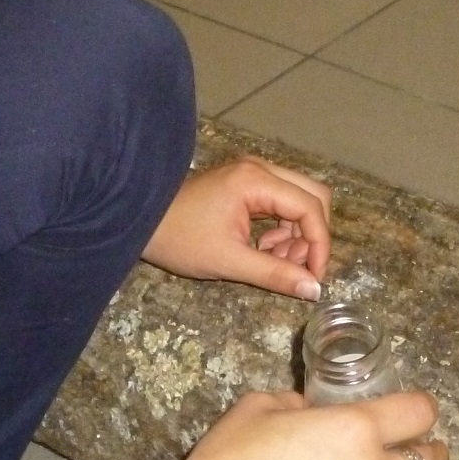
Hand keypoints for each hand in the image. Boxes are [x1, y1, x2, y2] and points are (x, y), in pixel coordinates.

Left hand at [143, 157, 331, 300]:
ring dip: (297, 234)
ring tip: (275, 262)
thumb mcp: (228, 261)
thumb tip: (314, 290)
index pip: (310, 207)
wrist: (138, 220)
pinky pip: (281, 202)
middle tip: (296, 267)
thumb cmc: (179, 239)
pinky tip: (264, 249)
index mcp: (256, 181)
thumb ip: (274, 274)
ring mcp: (253, 173)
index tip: (314, 278)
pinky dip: (282, 228)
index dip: (320, 244)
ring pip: (298, 200)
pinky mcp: (245, 183)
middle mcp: (260, 168)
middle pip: (312, 196)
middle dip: (311, 235)